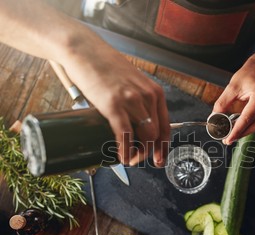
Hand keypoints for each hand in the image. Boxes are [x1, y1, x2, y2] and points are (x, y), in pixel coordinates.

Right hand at [61, 39, 169, 166]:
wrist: (84, 50)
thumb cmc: (105, 66)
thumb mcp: (131, 82)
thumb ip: (138, 100)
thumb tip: (134, 123)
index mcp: (154, 92)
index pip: (166, 125)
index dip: (163, 146)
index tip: (160, 158)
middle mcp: (148, 96)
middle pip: (156, 134)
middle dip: (150, 152)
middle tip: (140, 161)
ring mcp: (132, 100)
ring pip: (145, 136)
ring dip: (139, 153)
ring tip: (130, 160)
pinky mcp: (114, 104)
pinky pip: (125, 134)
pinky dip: (125, 149)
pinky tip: (123, 157)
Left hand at [212, 54, 254, 143]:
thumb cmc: (248, 75)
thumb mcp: (232, 87)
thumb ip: (222, 104)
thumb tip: (214, 118)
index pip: (247, 119)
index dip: (236, 131)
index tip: (228, 139)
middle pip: (254, 126)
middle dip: (240, 134)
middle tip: (228, 139)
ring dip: (246, 130)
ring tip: (233, 132)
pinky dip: (252, 125)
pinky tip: (244, 124)